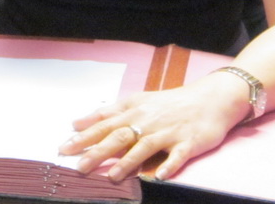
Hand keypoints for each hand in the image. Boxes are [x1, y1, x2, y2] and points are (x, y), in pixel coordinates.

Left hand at [59, 75, 247, 180]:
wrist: (209, 99)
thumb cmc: (169, 103)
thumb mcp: (137, 102)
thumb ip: (108, 113)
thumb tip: (76, 123)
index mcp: (134, 109)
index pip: (104, 122)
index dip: (84, 135)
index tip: (64, 147)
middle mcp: (148, 119)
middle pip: (119, 135)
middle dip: (98, 151)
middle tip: (80, 166)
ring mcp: (168, 131)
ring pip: (145, 146)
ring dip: (128, 161)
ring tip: (113, 176)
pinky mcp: (188, 142)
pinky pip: (177, 155)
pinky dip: (168, 165)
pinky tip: (159, 176)